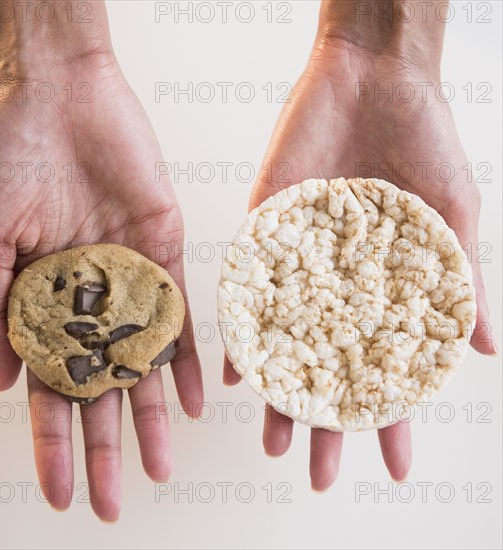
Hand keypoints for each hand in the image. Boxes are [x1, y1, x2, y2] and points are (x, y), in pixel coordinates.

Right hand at [0, 34, 202, 519]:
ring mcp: (129, 278)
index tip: (60, 490)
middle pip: (100, 386)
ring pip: (145, 361)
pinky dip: (186, 356)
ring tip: (160, 466)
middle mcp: (88, 299)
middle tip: (113, 500)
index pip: (49, 388)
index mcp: (41, 302)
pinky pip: (181, 312)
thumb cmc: (6, 156)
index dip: (52, 442)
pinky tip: (193, 401)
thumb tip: (4, 382)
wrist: (55, 92)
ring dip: (152, 414)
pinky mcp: (164, 249)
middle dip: (106, 443)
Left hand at [224, 3, 494, 489]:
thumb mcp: (453, 211)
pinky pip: (248, 289)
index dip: (394, 415)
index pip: (388, 366)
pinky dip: (240, 328)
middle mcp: (339, 283)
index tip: (395, 464)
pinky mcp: (267, 230)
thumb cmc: (423, 137)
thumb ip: (463, 280)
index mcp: (384, 286)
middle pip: (330, 366)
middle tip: (317, 470)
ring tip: (274, 435)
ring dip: (280, 389)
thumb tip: (485, 350)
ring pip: (285, 340)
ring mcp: (300, 261)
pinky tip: (233, 368)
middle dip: (327, 417)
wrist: (373, 77)